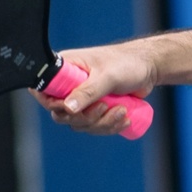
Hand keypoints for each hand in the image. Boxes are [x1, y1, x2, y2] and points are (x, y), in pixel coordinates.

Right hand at [33, 41, 157, 136]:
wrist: (148, 69)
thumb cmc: (127, 64)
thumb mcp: (107, 76)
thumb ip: (88, 91)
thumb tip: (67, 108)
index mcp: (64, 69)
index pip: (43, 90)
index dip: (51, 103)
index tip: (70, 108)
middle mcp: (69, 85)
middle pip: (61, 114)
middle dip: (85, 117)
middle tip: (105, 107)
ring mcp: (82, 99)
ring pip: (80, 124)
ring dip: (102, 123)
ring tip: (122, 111)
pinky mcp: (95, 109)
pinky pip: (94, 127)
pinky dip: (109, 127)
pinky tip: (124, 120)